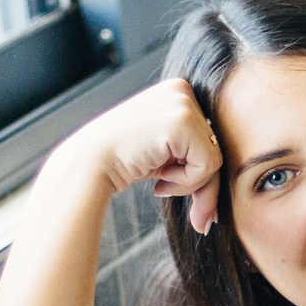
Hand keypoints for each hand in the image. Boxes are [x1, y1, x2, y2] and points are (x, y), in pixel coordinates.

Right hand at [74, 79, 226, 234]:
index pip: (209, 135)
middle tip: (166, 188)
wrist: (89, 164)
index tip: (168, 180)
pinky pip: (209, 165)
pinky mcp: (182, 121)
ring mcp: (183, 102)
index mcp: (178, 91)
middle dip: (197, 179)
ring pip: (215, 159)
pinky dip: (187, 181)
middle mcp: (183, 89)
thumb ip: (194, 166)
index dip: (194, 166)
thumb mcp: (165, 155)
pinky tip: (159, 175)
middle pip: (216, 145)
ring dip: (190, 181)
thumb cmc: (123, 162)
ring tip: (160, 179)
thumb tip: (213, 216)